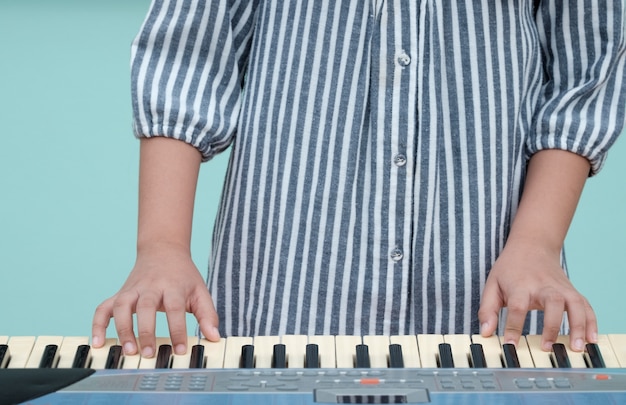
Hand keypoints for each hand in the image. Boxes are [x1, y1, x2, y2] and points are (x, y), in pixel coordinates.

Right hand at [92, 244, 219, 356]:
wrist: (163, 250)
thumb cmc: (183, 276)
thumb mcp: (200, 291)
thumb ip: (208, 315)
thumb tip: (214, 337)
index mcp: (172, 286)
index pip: (175, 308)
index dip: (177, 330)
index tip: (180, 350)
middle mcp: (150, 286)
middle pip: (145, 306)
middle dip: (146, 331)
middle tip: (149, 354)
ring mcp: (132, 289)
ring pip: (121, 306)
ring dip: (122, 328)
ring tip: (128, 350)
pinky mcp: (120, 293)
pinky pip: (103, 307)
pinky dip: (98, 323)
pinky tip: (98, 341)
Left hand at [478, 240, 596, 351]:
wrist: (532, 245)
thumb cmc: (510, 268)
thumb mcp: (492, 284)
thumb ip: (487, 309)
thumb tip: (485, 332)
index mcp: (520, 285)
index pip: (517, 306)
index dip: (513, 326)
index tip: (511, 345)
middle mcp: (543, 286)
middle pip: (552, 302)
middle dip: (551, 325)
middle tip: (548, 348)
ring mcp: (561, 288)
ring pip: (574, 304)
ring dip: (578, 326)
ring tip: (576, 347)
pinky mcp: (572, 291)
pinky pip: (586, 306)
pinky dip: (591, 322)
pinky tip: (591, 339)